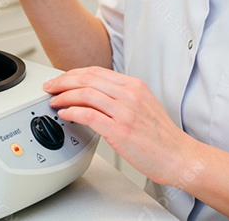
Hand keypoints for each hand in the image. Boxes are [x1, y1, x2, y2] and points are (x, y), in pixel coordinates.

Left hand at [43, 67, 196, 185]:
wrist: (179, 156)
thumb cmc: (162, 137)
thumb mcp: (144, 105)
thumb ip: (123, 97)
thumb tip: (96, 96)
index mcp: (135, 86)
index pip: (96, 71)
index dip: (74, 73)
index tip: (62, 80)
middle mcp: (129, 95)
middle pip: (87, 79)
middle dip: (63, 82)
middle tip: (50, 88)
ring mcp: (125, 112)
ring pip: (85, 94)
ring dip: (64, 96)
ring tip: (54, 102)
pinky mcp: (120, 130)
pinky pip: (89, 115)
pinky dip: (72, 112)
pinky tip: (65, 115)